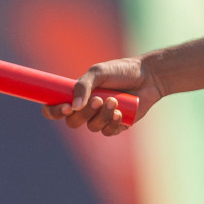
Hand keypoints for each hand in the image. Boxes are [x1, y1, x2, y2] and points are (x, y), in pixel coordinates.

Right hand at [41, 57, 167, 135]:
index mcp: (76, 95)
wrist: (148, 76)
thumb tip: (74, 106)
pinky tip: (121, 113)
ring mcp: (101, 118)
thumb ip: (83, 85)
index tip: (66, 107)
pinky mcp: (116, 125)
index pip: (55, 109)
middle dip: (84, 113)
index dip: (54, 112)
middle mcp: (86, 109)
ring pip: (92, 127)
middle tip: (98, 99)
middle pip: (73, 122)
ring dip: (102, 115)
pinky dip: (113, 123)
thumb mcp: (99, 72)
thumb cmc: (121, 71)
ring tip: (115, 101)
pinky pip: (108, 132)